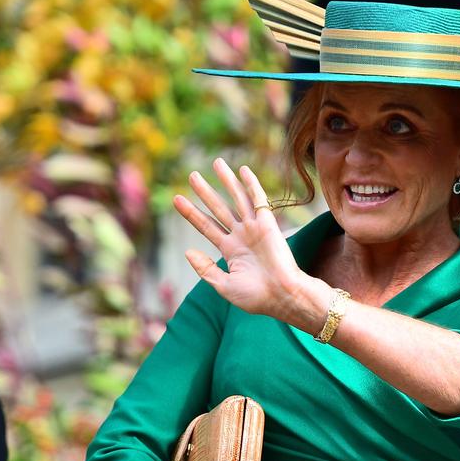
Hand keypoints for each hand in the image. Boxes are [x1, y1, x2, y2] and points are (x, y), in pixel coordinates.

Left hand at [173, 158, 313, 325]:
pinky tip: (243, 171)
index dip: (191, 213)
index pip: (206, 226)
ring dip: (227, 181)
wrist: (282, 296)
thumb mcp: (224, 285)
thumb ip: (205, 269)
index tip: (176, 199)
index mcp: (230, 250)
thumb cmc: (256, 297)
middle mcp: (241, 235)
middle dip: (205, 192)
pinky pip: (258, 200)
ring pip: (237, 199)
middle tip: (192, 175)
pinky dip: (251, 185)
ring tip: (215, 163)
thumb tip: (188, 251)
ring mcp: (254, 228)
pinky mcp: (267, 224)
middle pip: (219, 208)